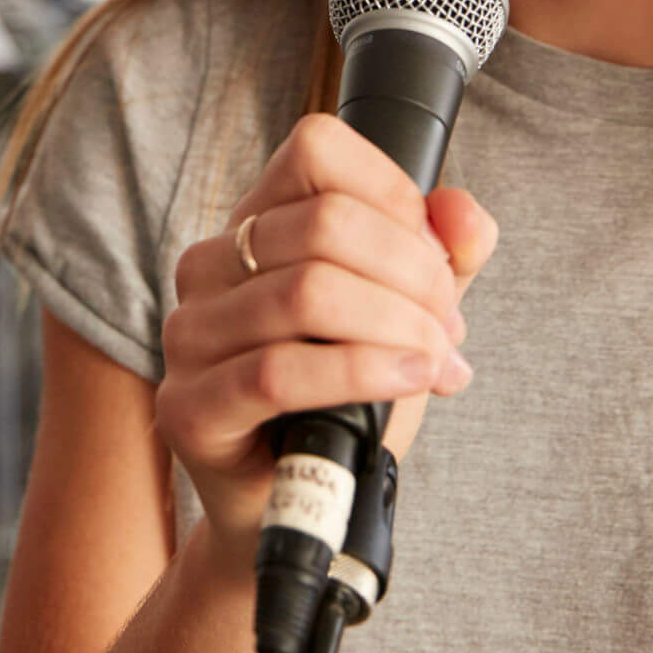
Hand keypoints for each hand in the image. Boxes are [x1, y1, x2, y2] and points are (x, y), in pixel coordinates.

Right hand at [151, 113, 496, 562]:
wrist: (294, 502)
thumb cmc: (344, 398)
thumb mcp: (406, 313)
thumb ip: (445, 255)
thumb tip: (464, 214)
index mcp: (254, 223)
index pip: (317, 150)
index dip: (395, 195)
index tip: (436, 258)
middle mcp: (210, 265)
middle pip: (326, 223)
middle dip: (414, 276)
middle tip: (448, 329)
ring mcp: (190, 334)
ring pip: (307, 292)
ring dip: (397, 328)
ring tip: (435, 363)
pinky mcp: (188, 406)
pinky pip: (278, 372)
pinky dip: (360, 373)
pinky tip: (406, 383)